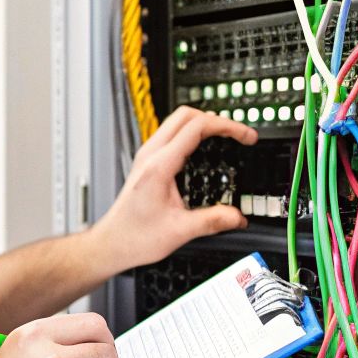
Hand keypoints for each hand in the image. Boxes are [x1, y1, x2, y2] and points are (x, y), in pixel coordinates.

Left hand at [88, 106, 258, 273]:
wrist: (112, 243)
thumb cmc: (134, 236)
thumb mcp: (179, 231)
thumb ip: (212, 221)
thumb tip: (237, 216)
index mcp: (159, 165)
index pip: (196, 127)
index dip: (226, 126)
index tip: (245, 136)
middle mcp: (151, 155)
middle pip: (186, 115)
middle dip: (217, 119)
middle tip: (238, 134)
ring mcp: (148, 156)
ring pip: (178, 122)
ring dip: (204, 124)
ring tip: (226, 138)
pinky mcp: (148, 162)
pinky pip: (173, 135)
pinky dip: (193, 135)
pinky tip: (206, 150)